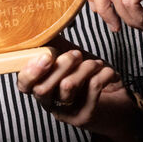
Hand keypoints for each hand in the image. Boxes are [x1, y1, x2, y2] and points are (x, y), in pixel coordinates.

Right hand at [17, 39, 137, 141]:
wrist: (118, 102)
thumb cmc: (91, 78)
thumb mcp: (71, 59)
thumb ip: (55, 46)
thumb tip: (43, 25)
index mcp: (43, 87)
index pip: (24, 85)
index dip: (30, 71)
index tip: (47, 56)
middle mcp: (51, 103)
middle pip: (42, 88)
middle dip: (62, 64)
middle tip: (77, 55)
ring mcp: (67, 113)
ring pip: (67, 86)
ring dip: (86, 67)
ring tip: (96, 64)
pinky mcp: (86, 116)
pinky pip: (92, 88)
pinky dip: (103, 73)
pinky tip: (107, 73)